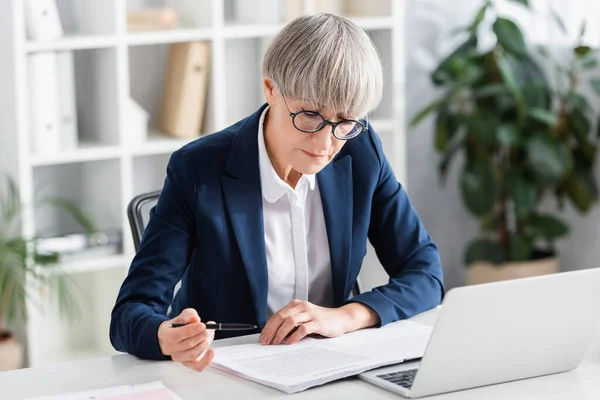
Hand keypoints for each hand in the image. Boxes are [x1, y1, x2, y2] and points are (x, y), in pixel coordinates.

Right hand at [157, 308, 215, 371]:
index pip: (176, 335)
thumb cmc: (178, 325)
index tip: (203, 325)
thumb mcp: (183, 316)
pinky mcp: (186, 363)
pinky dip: (206, 361)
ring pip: (193, 354)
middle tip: (210, 328)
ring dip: (205, 343)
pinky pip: (196, 366)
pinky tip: (211, 352)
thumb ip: (189, 315)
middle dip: (202, 335)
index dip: (191, 330)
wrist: (172, 335)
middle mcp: (169, 348)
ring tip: (210, 334)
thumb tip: (196, 319)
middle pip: (188, 344)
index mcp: (165, 334)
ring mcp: (178, 357)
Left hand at [259, 299, 378, 345]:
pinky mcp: (318, 322)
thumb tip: (275, 335)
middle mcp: (302, 306)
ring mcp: (310, 314)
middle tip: (265, 342)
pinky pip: (303, 328)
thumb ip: (292, 323)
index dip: (268, 326)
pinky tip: (289, 343)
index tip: (263, 337)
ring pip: (290, 321)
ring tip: (276, 343)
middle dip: (271, 330)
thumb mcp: (304, 318)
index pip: (277, 315)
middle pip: (281, 317)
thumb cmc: (321, 320)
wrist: (341, 318)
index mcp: (296, 305)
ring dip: (280, 333)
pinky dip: (294, 336)